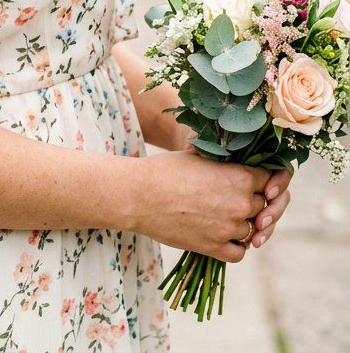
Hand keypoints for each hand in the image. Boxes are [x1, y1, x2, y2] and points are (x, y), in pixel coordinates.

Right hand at [168, 123, 292, 248]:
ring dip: (242, 224)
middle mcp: (240, 204)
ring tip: (223, 215)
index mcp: (240, 177)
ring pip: (251, 230)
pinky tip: (223, 235)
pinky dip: (235, 245)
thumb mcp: (200, 155)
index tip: (251, 181)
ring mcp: (229, 228)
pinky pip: (239, 252)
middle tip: (232, 198)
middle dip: (251, 202)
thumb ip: (224, 160)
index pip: (269, 179)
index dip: (261, 180)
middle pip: (262, 206)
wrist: (139, 196)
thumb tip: (236, 157)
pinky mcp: (215, 248)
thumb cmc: (166, 170)